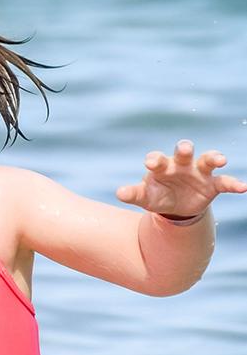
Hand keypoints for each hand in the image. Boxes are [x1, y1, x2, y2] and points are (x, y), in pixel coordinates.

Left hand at [116, 139, 245, 216]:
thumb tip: (119, 193)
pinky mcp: (213, 184)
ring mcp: (199, 172)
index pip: (157, 159)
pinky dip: (235, 184)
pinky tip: (243, 188)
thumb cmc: (157, 195)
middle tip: (186, 149)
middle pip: (184, 152)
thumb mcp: (145, 197)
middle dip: (185, 148)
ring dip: (214, 157)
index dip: (155, 159)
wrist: (176, 206)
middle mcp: (182, 164)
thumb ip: (133, 194)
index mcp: (162, 166)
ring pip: (208, 160)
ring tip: (221, 160)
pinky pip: (225, 182)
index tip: (150, 163)